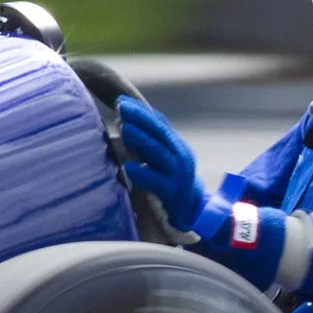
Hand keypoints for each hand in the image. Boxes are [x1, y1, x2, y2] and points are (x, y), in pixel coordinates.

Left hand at [114, 95, 202, 225]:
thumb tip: (125, 119)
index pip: (159, 123)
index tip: (121, 101)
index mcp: (176, 145)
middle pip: (160, 133)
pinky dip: (142, 173)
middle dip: (140, 119)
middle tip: (121, 108)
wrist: (191, 211)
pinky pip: (156, 181)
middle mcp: (180, 157)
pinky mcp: (171, 193)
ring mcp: (177, 175)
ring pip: (159, 153)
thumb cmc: (170, 181)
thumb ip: (150, 141)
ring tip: (124, 129)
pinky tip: (128, 166)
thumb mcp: (164, 158)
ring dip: (141, 140)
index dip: (141, 111)